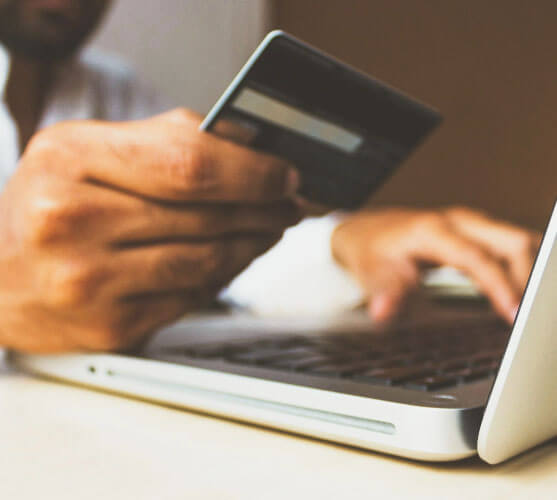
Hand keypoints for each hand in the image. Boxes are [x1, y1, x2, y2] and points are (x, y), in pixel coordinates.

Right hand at [0, 109, 300, 351]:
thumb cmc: (49, 205)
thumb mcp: (89, 150)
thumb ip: (167, 141)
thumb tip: (249, 146)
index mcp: (70, 160)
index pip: (189, 165)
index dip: (252, 172)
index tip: (285, 175)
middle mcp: (72, 223)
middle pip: (205, 216)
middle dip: (264, 209)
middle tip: (288, 203)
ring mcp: (89, 283)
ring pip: (206, 262)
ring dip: (251, 244)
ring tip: (268, 229)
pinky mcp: (110, 326)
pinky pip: (190, 298)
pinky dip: (221, 276)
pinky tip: (231, 259)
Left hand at [331, 207, 540, 322]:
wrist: (367, 231)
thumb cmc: (371, 250)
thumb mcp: (371, 272)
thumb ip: (383, 292)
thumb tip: (382, 312)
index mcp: (432, 230)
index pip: (477, 257)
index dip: (499, 285)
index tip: (513, 313)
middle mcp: (457, 221)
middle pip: (511, 241)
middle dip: (526, 277)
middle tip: (527, 316)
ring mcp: (469, 223)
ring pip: (516, 240)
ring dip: (528, 271)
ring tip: (530, 306)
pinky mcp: (475, 231)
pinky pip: (510, 246)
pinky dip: (521, 267)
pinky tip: (522, 290)